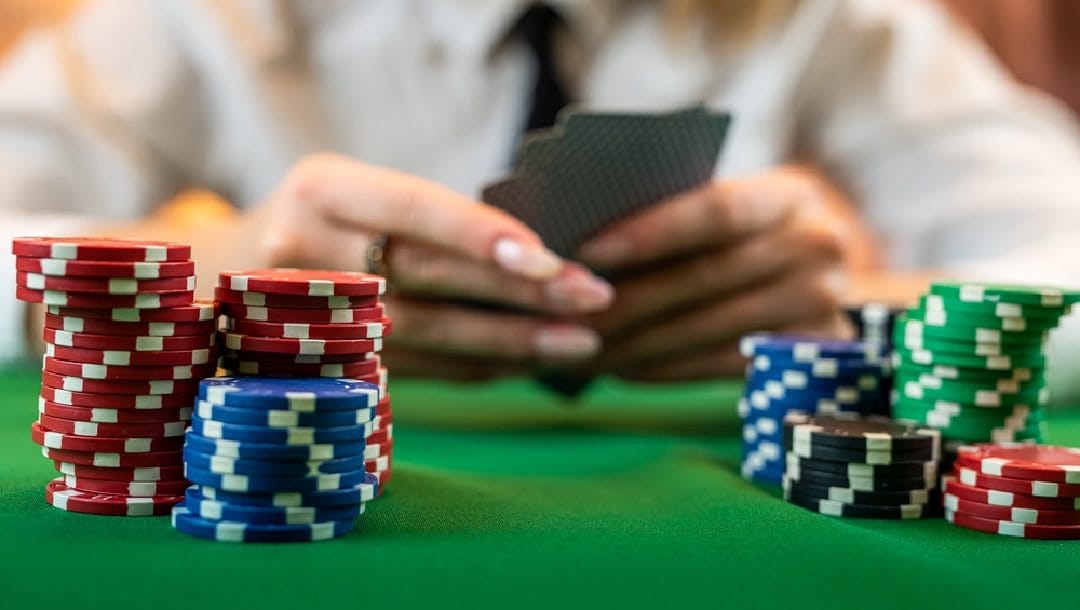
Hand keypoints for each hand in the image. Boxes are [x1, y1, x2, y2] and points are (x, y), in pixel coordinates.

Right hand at [247, 154, 613, 379]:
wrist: (215, 278)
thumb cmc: (316, 222)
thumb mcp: (351, 191)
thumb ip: (422, 216)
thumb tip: (537, 251)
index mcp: (322, 187)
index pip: (412, 208)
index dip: (480, 234)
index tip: (549, 257)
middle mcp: (306, 248)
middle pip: (427, 278)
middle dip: (518, 292)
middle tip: (594, 299)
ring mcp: (305, 315)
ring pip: (427, 334)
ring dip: (510, 341)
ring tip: (580, 342)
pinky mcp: (320, 363)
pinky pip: (416, 369)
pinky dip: (476, 365)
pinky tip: (526, 361)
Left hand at [576, 166, 854, 381]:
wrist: (838, 272)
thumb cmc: (759, 230)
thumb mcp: (740, 204)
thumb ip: (680, 212)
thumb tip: (585, 245)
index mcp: (790, 195)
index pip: (715, 211)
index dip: (650, 233)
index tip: (586, 252)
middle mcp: (816, 248)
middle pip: (703, 279)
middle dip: (625, 301)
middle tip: (562, 315)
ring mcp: (820, 307)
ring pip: (706, 330)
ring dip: (634, 344)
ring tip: (578, 346)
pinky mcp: (810, 356)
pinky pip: (720, 366)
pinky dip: (663, 369)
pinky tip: (619, 367)